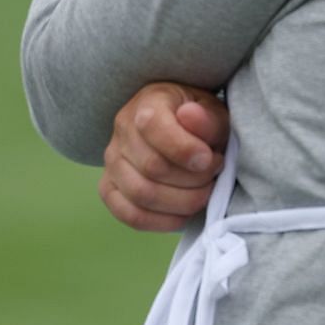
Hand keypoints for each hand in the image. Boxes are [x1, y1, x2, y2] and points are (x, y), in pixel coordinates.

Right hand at [98, 82, 231, 232]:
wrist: (181, 128)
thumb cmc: (201, 120)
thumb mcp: (214, 111)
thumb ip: (207, 118)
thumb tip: (188, 116)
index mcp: (147, 103)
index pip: (153, 126)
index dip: (184, 149)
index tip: (211, 159)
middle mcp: (122, 131)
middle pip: (152, 167)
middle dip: (193, 179)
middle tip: (214, 174)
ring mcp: (112, 162)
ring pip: (141, 194)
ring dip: (181, 202)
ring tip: (204, 192)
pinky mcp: (110, 189)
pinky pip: (130, 215)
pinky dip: (161, 222)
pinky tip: (184, 214)